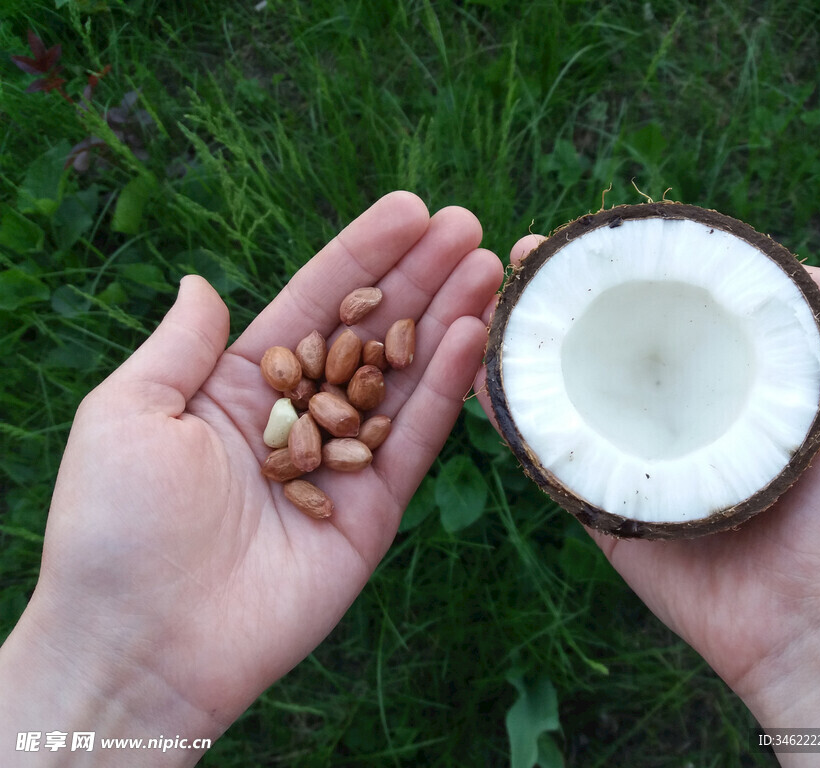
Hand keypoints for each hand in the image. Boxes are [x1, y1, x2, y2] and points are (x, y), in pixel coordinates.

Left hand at [0, 192, 503, 759]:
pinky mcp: (374, 509)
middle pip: (371, 331)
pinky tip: (474, 335)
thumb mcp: (126, 414)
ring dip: (448, 319)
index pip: (313, 303)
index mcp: (239, 385)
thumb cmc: (117, 527)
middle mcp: (299, 414)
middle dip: (419, 277)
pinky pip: (416, 439)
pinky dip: (449, 388)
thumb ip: (180, 344)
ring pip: (406, 377)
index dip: (361, 255)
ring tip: (490, 265)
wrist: (145, 643)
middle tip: (468, 226)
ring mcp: (342, 460)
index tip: (410, 210)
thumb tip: (206, 284)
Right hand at [476, 235, 819, 763]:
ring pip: (564, 391)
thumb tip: (758, 260)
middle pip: (604, 339)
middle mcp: (673, 410)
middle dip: (557, 295)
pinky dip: (510, 418)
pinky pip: (547, 457)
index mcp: (726, 376)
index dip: (623, 264)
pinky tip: (483, 374)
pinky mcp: (602, 506)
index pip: (665, 304)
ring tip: (490, 303)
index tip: (583, 234)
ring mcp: (633, 457)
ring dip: (522, 346)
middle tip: (521, 257)